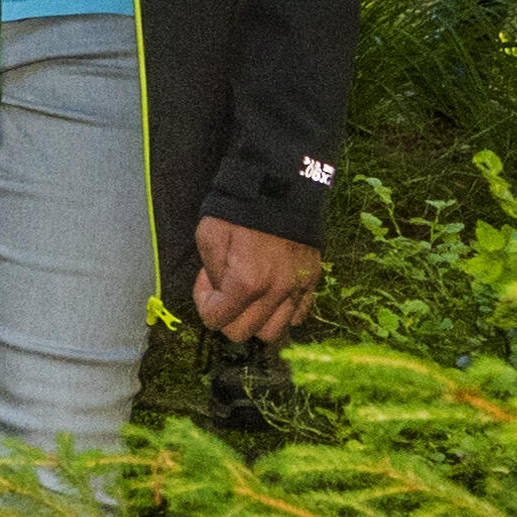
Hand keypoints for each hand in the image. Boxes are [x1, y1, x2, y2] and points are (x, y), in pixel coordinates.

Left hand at [193, 217, 321, 344]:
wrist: (281, 183)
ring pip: (273, 331)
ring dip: (255, 319)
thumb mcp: (209, 235)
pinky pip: (298, 315)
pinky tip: (271, 293)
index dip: (204, 302)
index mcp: (246, 282)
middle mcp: (275, 292)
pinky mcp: (312, 280)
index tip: (206, 280)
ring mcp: (297, 288)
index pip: (216, 320)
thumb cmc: (239, 208)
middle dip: (227, 314)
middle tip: (224, 285)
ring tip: (249, 293)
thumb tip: (221, 292)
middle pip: (243, 332)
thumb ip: (212, 273)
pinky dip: (282, 313)